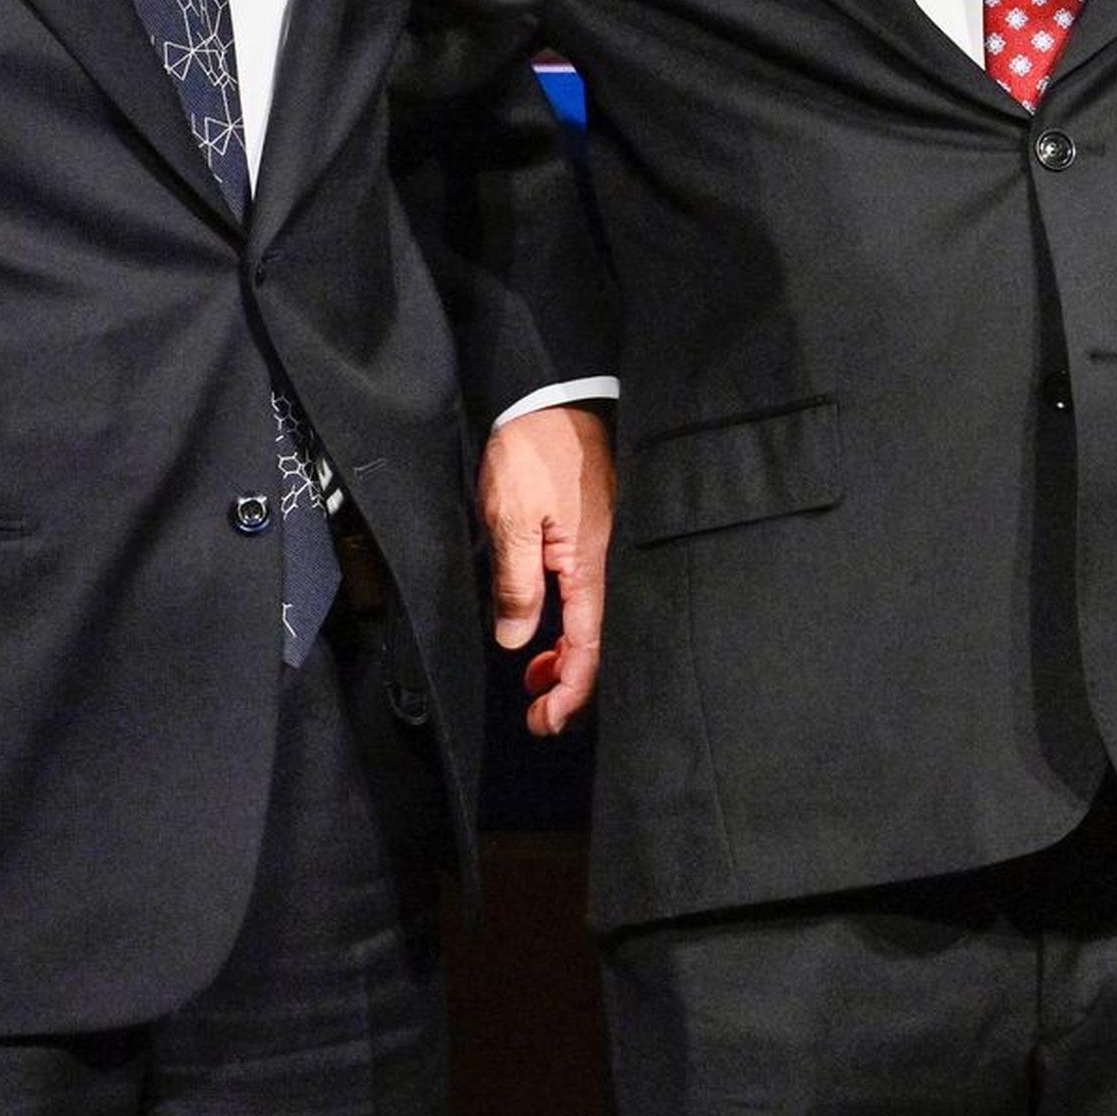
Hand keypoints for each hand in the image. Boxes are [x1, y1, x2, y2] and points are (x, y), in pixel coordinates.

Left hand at [481, 401, 614, 734]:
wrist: (550, 395)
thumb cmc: (532, 451)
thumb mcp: (510, 519)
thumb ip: (517, 584)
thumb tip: (517, 642)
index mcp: (590, 564)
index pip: (589, 646)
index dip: (570, 690)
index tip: (545, 720)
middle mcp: (606, 563)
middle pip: (600, 643)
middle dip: (571, 686)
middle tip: (538, 714)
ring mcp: (604, 549)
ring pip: (595, 623)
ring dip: (567, 658)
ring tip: (536, 678)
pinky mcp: (595, 536)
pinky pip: (589, 597)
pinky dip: (569, 626)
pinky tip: (545, 631)